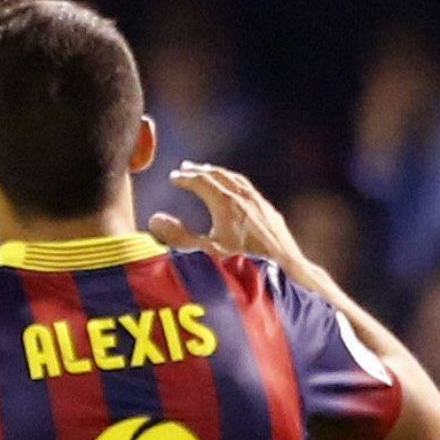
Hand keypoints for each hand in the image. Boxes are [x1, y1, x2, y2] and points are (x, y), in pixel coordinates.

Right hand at [148, 162, 310, 277]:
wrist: (284, 271)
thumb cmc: (245, 265)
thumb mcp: (206, 253)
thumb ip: (179, 237)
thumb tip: (155, 220)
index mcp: (225, 203)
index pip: (201, 182)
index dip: (185, 178)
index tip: (173, 177)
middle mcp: (243, 198)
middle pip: (219, 176)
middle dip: (201, 171)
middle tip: (187, 168)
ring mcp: (259, 203)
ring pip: (236, 180)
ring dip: (219, 174)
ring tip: (209, 173)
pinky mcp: (270, 212)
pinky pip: (249, 189)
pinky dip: (235, 183)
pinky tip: (236, 193)